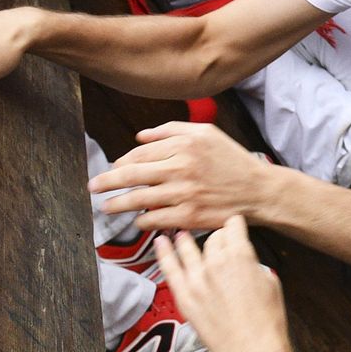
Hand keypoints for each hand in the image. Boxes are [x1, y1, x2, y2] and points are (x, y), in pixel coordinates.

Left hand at [90, 121, 276, 231]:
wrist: (258, 190)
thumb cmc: (232, 161)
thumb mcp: (207, 133)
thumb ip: (172, 130)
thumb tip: (139, 136)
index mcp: (185, 144)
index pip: (141, 153)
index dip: (122, 162)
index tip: (112, 168)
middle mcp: (182, 167)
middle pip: (132, 175)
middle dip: (106, 182)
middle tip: (92, 187)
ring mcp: (184, 194)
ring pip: (138, 200)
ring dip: (117, 204)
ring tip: (106, 207)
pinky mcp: (188, 217)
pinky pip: (154, 220)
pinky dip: (141, 221)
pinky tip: (137, 221)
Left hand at [155, 216, 300, 351]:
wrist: (251, 348)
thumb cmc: (265, 319)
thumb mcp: (270, 279)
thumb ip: (253, 264)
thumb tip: (245, 262)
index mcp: (240, 254)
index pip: (233, 225)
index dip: (235, 224)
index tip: (234, 225)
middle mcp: (216, 262)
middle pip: (213, 237)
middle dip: (218, 237)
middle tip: (220, 241)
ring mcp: (197, 279)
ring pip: (189, 248)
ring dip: (187, 239)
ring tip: (183, 234)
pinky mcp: (184, 296)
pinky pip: (169, 268)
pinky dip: (164, 253)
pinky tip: (160, 243)